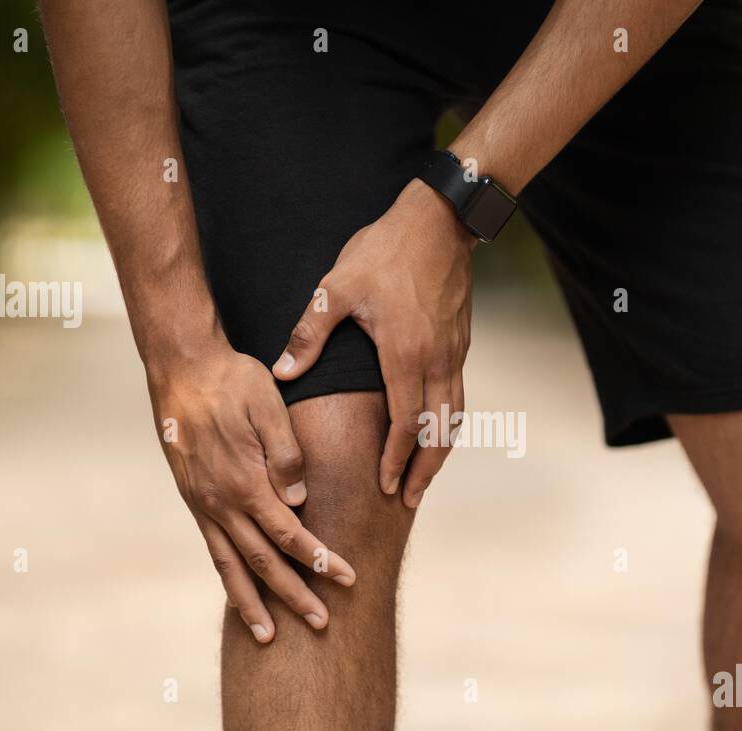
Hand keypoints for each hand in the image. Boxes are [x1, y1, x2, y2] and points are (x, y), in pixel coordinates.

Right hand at [145, 330, 355, 641]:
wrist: (180, 367)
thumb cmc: (232, 380)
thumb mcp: (267, 404)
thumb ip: (285, 454)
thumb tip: (300, 501)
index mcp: (244, 482)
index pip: (290, 535)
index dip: (321, 560)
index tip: (348, 580)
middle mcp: (220, 502)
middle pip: (262, 562)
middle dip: (293, 595)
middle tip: (322, 625)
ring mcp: (203, 504)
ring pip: (231, 565)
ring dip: (251, 603)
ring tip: (267, 637)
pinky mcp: (194, 500)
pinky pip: (214, 549)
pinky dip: (229, 577)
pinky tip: (240, 595)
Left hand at [273, 179, 476, 507]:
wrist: (440, 220)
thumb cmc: (386, 251)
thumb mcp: (337, 289)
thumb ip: (308, 335)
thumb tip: (280, 372)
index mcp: (405, 355)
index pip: (404, 425)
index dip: (394, 459)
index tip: (384, 487)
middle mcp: (436, 361)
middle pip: (438, 433)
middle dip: (423, 471)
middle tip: (408, 500)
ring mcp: (453, 354)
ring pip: (454, 417)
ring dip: (440, 452)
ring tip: (423, 478)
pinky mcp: (460, 343)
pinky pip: (457, 396)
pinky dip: (447, 424)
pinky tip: (435, 432)